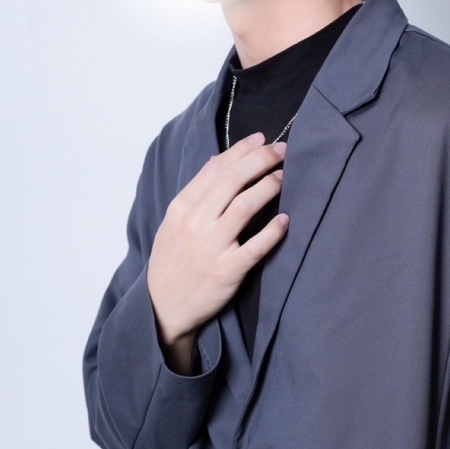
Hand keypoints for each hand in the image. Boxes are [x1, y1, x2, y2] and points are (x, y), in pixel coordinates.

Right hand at [146, 131, 288, 370]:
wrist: (163, 309)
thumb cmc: (173, 262)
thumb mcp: (173, 223)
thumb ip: (196, 193)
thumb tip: (220, 160)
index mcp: (182, 208)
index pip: (216, 169)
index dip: (242, 150)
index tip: (262, 139)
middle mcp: (195, 224)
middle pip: (233, 180)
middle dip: (261, 160)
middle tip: (283, 151)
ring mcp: (211, 247)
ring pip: (245, 206)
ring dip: (269, 186)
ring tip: (285, 176)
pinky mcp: (227, 271)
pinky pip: (256, 246)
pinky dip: (273, 231)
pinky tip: (286, 220)